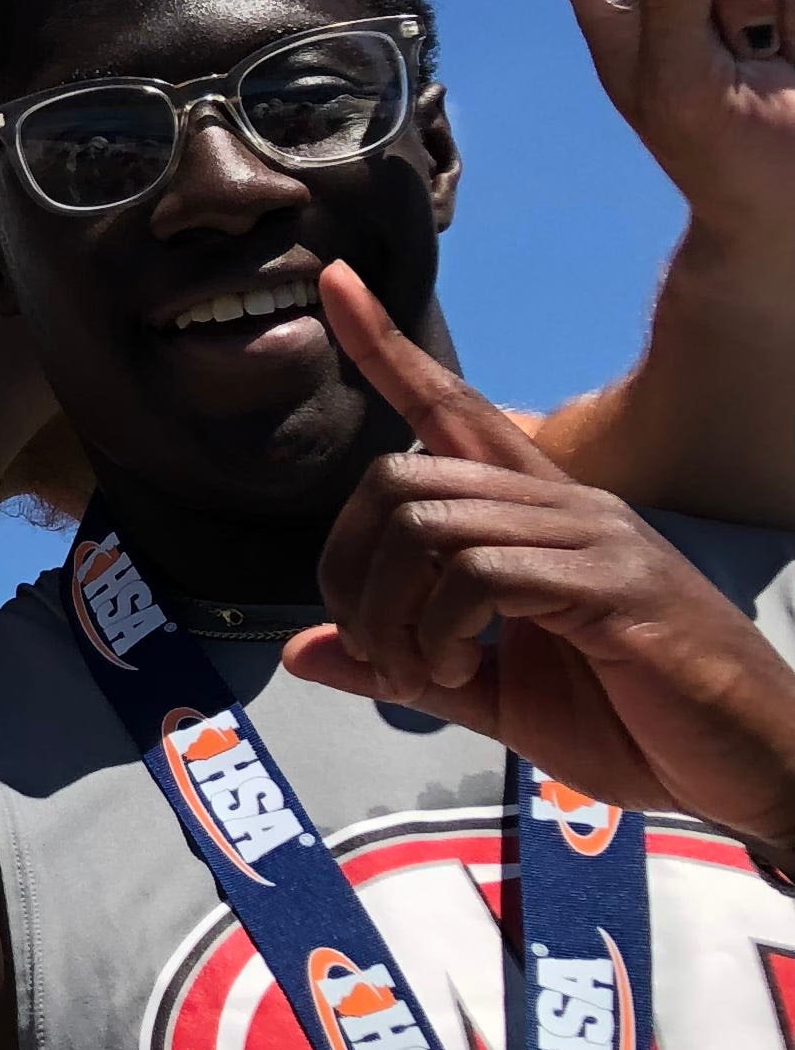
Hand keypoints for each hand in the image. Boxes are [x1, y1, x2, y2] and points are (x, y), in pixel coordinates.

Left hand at [285, 261, 794, 849]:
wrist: (750, 766)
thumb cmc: (633, 723)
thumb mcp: (490, 698)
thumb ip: (402, 667)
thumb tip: (299, 651)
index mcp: (537, 516)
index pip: (451, 409)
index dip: (386, 349)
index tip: (331, 282)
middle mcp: (564, 505)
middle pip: (400, 476)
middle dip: (350, 570)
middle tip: (373, 650)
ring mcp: (593, 538)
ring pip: (429, 525)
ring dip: (391, 613)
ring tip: (422, 673)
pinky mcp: (613, 585)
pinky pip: (479, 573)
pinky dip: (439, 631)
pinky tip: (459, 674)